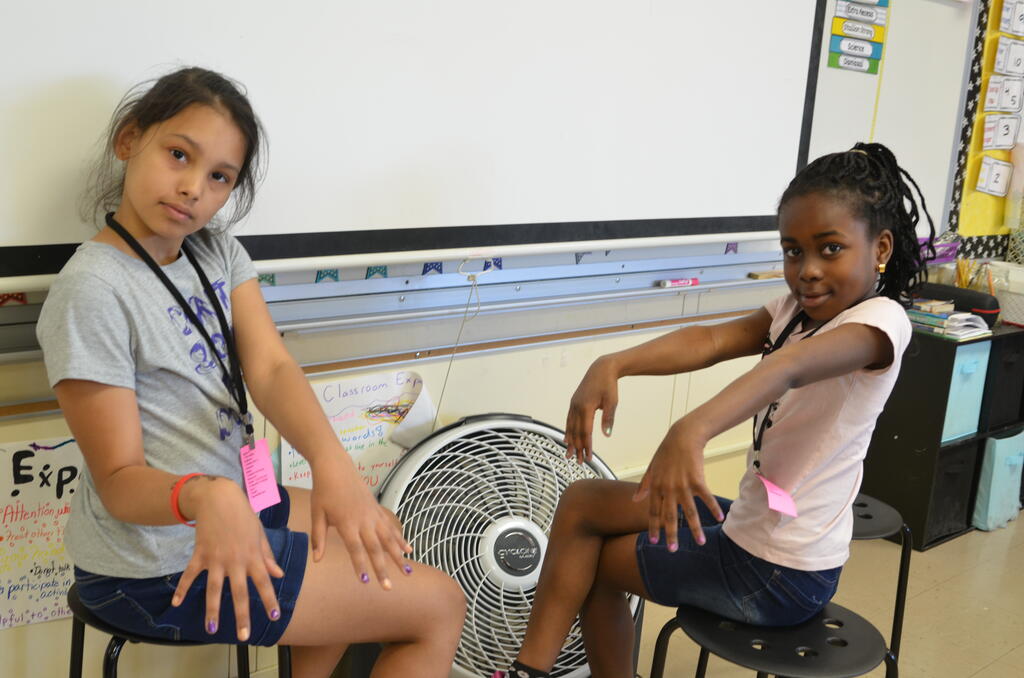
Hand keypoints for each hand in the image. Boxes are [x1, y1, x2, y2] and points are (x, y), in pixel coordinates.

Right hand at [172, 477, 283, 641]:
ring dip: (212, 610)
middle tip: (244, 636)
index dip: (269, 600)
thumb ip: (267, 556)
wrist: (219, 497)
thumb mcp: (259, 534)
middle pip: (239, 593)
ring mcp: (216, 558)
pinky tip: (176, 603)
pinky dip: (181, 588)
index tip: (274, 617)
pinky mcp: (200, 554)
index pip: (264, 582)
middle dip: (242, 615)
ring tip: (212, 628)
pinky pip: (190, 574)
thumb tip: (278, 575)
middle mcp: (235, 560)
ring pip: (213, 589)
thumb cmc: (243, 515)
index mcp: (253, 556)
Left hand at [308, 457, 411, 588]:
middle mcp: (363, 520)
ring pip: (388, 538)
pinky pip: (391, 527)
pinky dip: (400, 539)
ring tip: (407, 572)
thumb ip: (319, 537)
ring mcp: (373, 514)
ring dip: (398, 556)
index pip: (355, 549)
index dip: (361, 566)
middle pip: (375, 548)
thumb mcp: (317, 514)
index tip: (366, 583)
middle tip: (389, 588)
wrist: (336, 467)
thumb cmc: (323, 491)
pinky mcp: (377, 509)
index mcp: (347, 523)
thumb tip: (317, 559)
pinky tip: (408, 550)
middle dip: (383, 569)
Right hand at [565, 356, 619, 462]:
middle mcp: (576, 407)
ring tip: (569, 454)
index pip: (586, 432)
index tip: (589, 458)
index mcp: (586, 407)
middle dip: (577, 448)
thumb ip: (608, 418)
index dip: (587, 446)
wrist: (601, 369)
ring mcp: (573, 404)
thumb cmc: (609, 385)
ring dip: (570, 442)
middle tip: (579, 462)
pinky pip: (569, 420)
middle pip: (576, 432)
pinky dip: (567, 431)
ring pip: (570, 427)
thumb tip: (606, 435)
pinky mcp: (573, 403)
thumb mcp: (612, 402)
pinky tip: (566, 439)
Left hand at [633, 420, 723, 549]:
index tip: (654, 541)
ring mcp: (682, 485)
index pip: (653, 511)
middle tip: (673, 550)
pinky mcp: (697, 480)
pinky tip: (719, 518)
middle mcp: (668, 489)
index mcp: (656, 487)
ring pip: (689, 512)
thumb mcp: (651, 469)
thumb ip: (644, 485)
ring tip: (701, 542)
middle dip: (671, 534)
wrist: (682, 437)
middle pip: (670, 516)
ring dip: (695, 529)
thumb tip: (635, 500)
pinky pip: (706, 497)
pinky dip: (713, 508)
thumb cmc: (666, 453)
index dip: (653, 527)